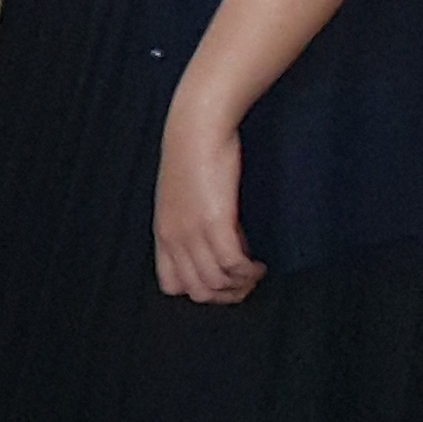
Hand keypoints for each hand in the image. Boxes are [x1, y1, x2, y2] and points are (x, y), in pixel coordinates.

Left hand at [151, 102, 261, 302]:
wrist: (196, 127)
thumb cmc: (194, 155)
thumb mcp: (183, 196)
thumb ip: (191, 222)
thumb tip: (218, 242)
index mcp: (163, 233)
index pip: (172, 286)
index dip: (201, 288)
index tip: (222, 275)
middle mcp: (175, 238)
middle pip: (199, 292)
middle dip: (227, 294)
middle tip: (247, 279)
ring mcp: (193, 232)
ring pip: (217, 284)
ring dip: (242, 284)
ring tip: (256, 270)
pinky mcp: (215, 222)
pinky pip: (232, 265)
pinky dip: (249, 272)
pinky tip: (258, 263)